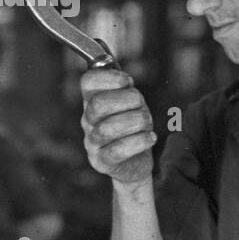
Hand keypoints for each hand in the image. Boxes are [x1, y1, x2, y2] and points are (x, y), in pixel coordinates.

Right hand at [80, 68, 156, 184]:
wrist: (134, 161)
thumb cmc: (132, 125)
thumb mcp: (130, 102)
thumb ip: (125, 89)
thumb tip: (126, 80)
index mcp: (92, 100)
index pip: (88, 81)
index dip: (109, 77)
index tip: (128, 81)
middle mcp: (88, 120)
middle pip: (97, 104)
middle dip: (127, 100)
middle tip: (141, 104)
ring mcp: (92, 142)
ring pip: (106, 129)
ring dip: (135, 122)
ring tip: (147, 123)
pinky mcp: (101, 162)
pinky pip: (117, 151)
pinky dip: (138, 142)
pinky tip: (150, 138)